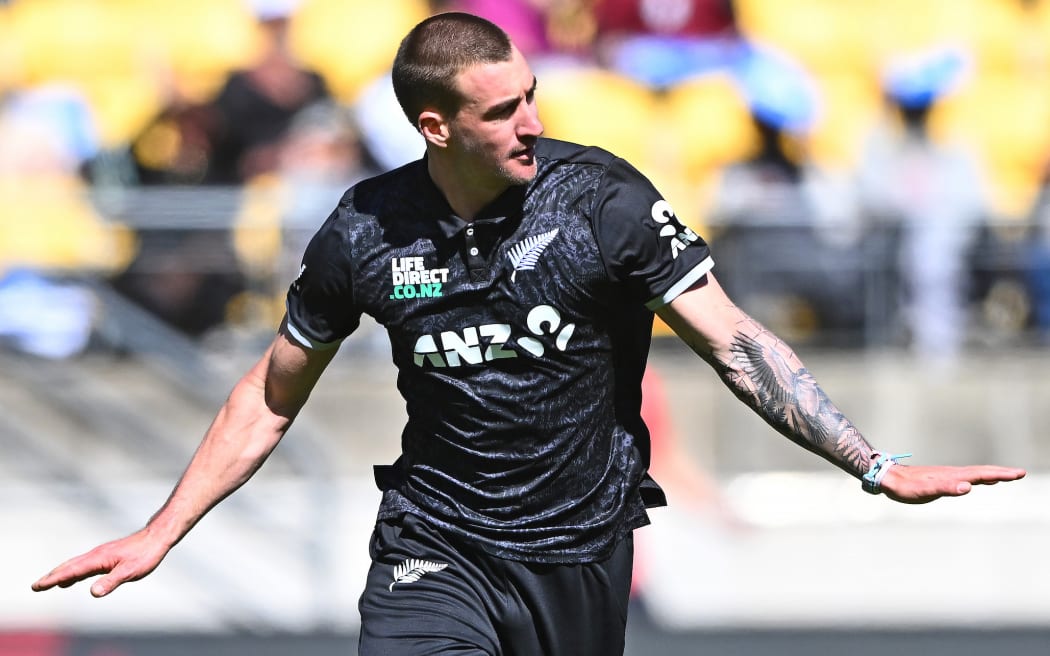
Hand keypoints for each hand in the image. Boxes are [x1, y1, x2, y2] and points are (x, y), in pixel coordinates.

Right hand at [31, 529, 170, 596]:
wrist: (157, 537)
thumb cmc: (146, 554)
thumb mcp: (130, 571)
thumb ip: (111, 581)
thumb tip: (93, 592)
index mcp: (98, 559)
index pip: (72, 571)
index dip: (54, 579)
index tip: (38, 586)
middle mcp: (96, 555)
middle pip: (69, 567)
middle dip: (52, 576)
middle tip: (36, 586)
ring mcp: (101, 554)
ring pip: (76, 565)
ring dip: (61, 573)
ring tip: (49, 582)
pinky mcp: (107, 555)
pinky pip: (86, 564)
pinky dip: (74, 571)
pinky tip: (75, 577)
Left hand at [878, 464, 1025, 503]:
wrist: (887, 477)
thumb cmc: (904, 486)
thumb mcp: (923, 490)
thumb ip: (945, 488)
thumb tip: (967, 487)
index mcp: (952, 476)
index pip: (981, 474)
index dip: (999, 474)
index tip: (1017, 473)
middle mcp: (952, 473)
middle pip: (981, 472)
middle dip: (1001, 473)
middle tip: (1020, 473)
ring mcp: (947, 476)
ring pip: (975, 473)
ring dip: (992, 474)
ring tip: (1007, 476)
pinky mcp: (941, 479)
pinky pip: (965, 477)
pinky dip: (978, 478)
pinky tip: (979, 481)